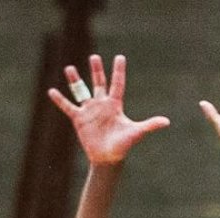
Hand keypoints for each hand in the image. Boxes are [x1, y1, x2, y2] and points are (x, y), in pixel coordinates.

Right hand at [48, 54, 169, 164]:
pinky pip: (68, 106)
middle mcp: (102, 105)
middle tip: (94, 57)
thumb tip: (167, 122)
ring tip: (69, 68)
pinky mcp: (79, 119)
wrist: (109, 158)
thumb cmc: (123, 145)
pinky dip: (60, 100)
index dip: (118, 71)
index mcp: (115, 105)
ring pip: (81, 91)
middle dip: (96, 70)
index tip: (120, 57)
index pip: (117, 84)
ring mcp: (90, 111)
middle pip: (99, 83)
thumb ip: (150, 125)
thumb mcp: (136, 132)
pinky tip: (52, 91)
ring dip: (75, 80)